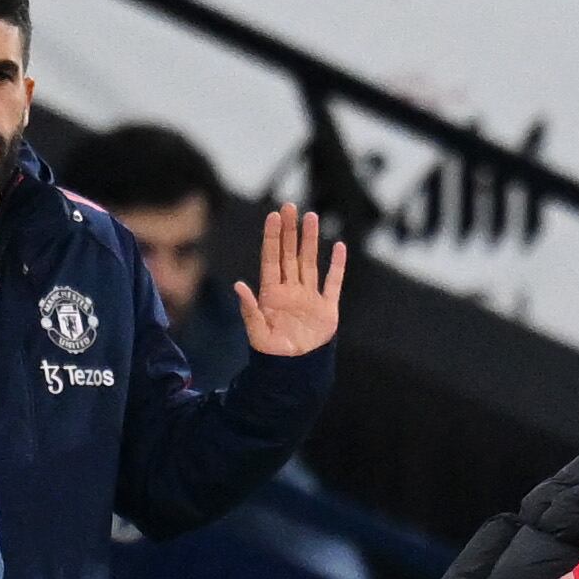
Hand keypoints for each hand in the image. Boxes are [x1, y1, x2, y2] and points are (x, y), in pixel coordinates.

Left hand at [233, 203, 347, 355]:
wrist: (295, 372)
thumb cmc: (272, 354)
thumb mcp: (256, 332)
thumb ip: (249, 309)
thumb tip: (239, 286)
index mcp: (271, 293)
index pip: (271, 258)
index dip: (272, 237)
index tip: (273, 216)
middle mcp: (290, 290)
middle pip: (290, 254)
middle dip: (290, 230)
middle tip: (290, 206)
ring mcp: (309, 297)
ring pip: (310, 262)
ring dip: (311, 240)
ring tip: (312, 217)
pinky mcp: (327, 309)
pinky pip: (333, 283)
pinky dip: (337, 266)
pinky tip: (339, 247)